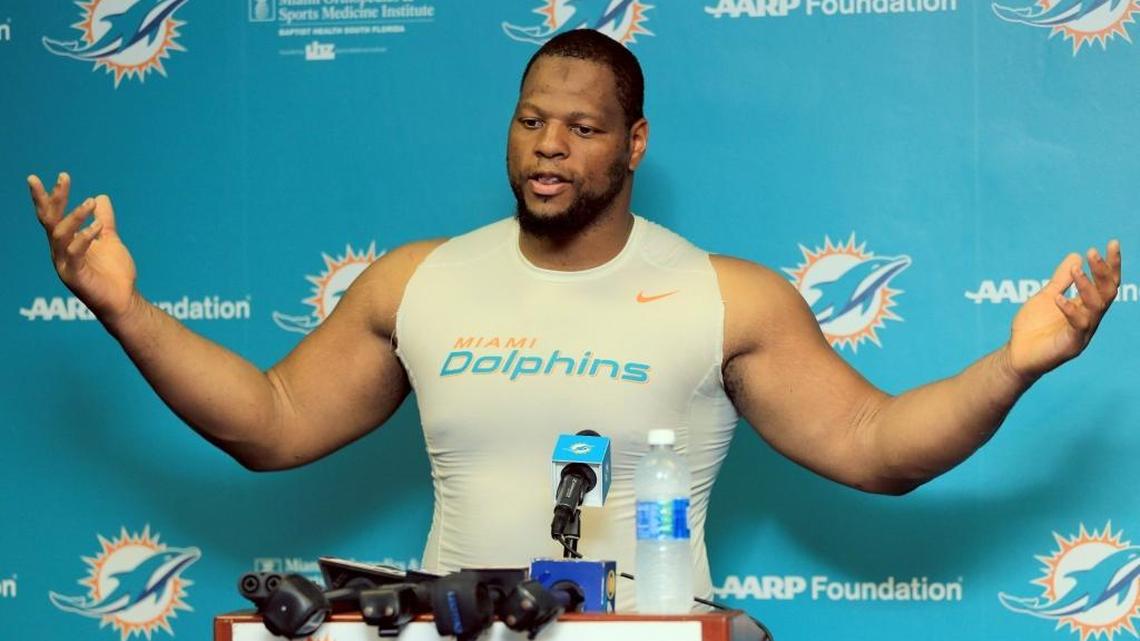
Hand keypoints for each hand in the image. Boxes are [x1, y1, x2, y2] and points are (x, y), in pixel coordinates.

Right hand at [29, 172, 138, 323]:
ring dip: (74, 216)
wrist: (123, 300)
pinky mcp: (74, 276)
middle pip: (50, 220)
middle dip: (54, 198)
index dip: (53, 195)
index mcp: (66, 242)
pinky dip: (84, 238)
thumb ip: (104, 220)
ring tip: (90, 202)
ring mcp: (65, 264)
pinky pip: (74, 253)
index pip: (54, 215)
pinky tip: (96, 228)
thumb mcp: (110, 240)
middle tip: (64, 177)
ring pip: (60, 234)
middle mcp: (60, 251)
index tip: (61, 175)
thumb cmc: (114, 273)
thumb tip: (101, 196)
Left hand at [1008, 241, 1121, 380]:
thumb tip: (1075, 255)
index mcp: (1086, 307)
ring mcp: (1083, 333)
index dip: (1111, 264)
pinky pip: (1077, 325)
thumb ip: (1060, 280)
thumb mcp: (1046, 297)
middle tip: (1093, 252)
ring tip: (1076, 270)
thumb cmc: (1033, 327)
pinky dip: (1070, 310)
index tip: (1112, 243)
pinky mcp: (1071, 345)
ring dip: (1087, 286)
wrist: (1016, 354)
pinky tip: (1059, 298)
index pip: (1105, 283)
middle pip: (1107, 293)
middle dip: (1103, 272)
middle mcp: (1090, 319)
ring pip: (1096, 307)